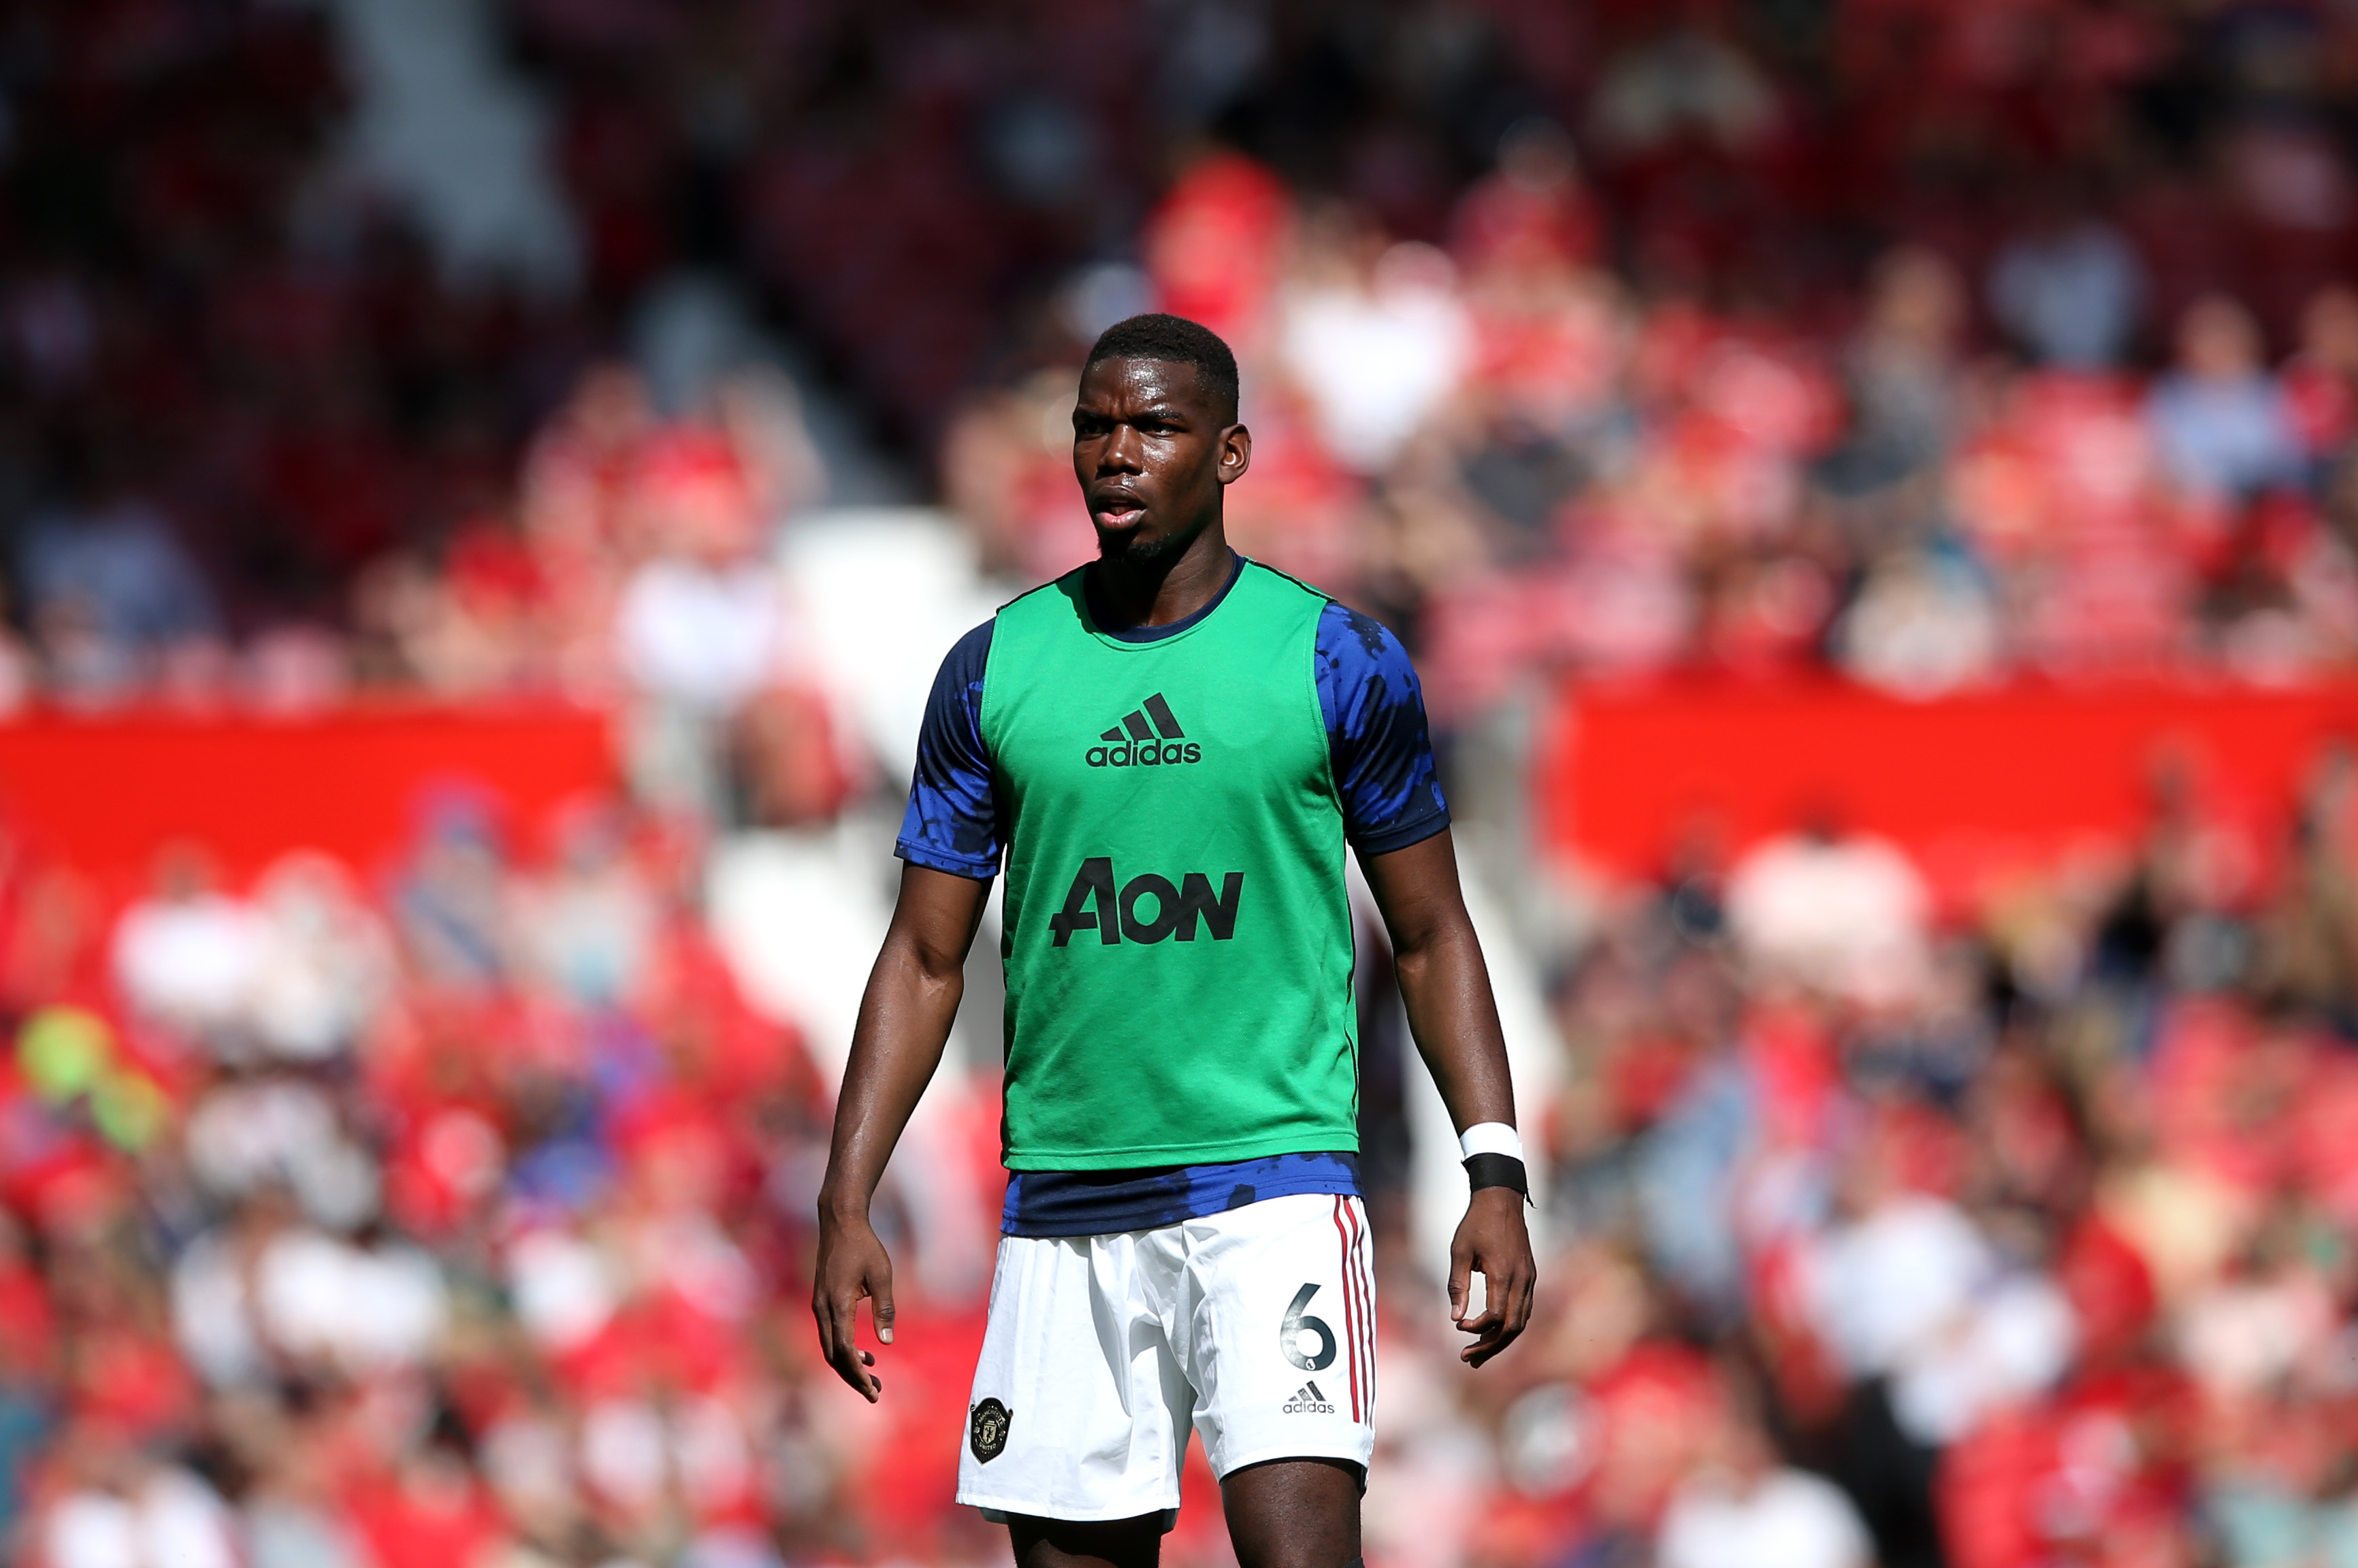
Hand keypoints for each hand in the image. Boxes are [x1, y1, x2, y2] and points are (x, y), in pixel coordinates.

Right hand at [812, 1205, 895, 1400]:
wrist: (839, 1222)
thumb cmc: (864, 1246)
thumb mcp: (882, 1275)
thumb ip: (885, 1309)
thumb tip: (887, 1342)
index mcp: (838, 1305)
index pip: (845, 1351)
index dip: (858, 1374)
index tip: (873, 1390)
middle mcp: (823, 1309)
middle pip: (833, 1356)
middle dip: (852, 1378)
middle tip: (875, 1393)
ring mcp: (819, 1305)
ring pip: (829, 1347)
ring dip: (848, 1366)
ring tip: (872, 1377)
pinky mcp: (821, 1301)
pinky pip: (829, 1334)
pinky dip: (843, 1349)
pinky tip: (864, 1352)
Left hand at [1447, 1186, 1534, 1367]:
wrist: (1501, 1198)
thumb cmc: (1476, 1223)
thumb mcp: (1459, 1251)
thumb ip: (1458, 1285)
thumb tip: (1455, 1318)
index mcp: (1503, 1273)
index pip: (1496, 1316)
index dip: (1478, 1328)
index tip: (1459, 1327)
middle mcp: (1521, 1279)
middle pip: (1512, 1327)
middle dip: (1490, 1346)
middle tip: (1467, 1358)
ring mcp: (1529, 1278)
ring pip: (1522, 1321)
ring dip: (1501, 1340)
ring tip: (1479, 1353)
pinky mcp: (1530, 1275)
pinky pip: (1525, 1309)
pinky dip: (1511, 1325)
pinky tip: (1494, 1331)